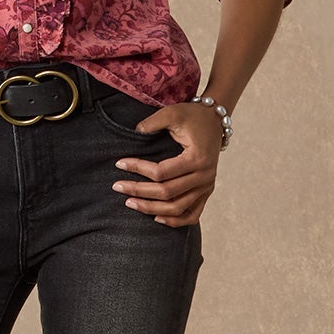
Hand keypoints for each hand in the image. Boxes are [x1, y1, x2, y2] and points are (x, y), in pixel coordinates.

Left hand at [111, 102, 222, 225]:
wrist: (215, 122)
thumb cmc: (193, 117)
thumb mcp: (173, 112)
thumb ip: (153, 122)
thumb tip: (135, 132)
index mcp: (197, 158)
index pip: (162, 172)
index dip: (138, 168)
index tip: (119, 163)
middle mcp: (204, 176)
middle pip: (166, 192)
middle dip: (138, 191)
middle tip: (117, 186)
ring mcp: (206, 187)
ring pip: (177, 208)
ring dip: (152, 209)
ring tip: (130, 204)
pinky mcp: (206, 192)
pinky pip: (192, 215)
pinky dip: (175, 221)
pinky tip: (156, 218)